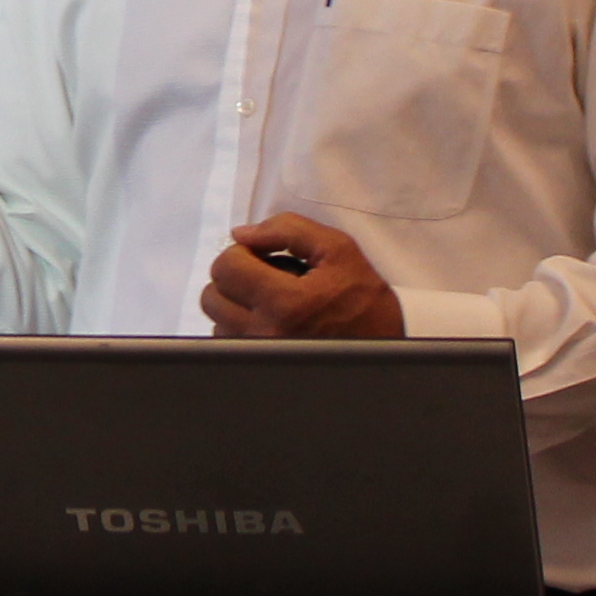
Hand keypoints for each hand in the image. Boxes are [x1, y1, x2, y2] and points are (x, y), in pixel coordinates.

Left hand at [200, 213, 400, 340]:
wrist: (383, 342)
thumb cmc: (361, 295)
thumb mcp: (336, 249)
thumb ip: (287, 230)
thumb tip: (241, 233)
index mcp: (287, 303)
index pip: (226, 267)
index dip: (241, 252)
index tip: (262, 255)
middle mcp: (267, 334)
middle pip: (212, 296)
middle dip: (234, 276)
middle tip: (262, 273)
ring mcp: (262, 354)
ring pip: (216, 320)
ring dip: (234, 302)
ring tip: (268, 297)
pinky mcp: (261, 366)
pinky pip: (228, 341)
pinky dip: (239, 324)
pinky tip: (267, 317)